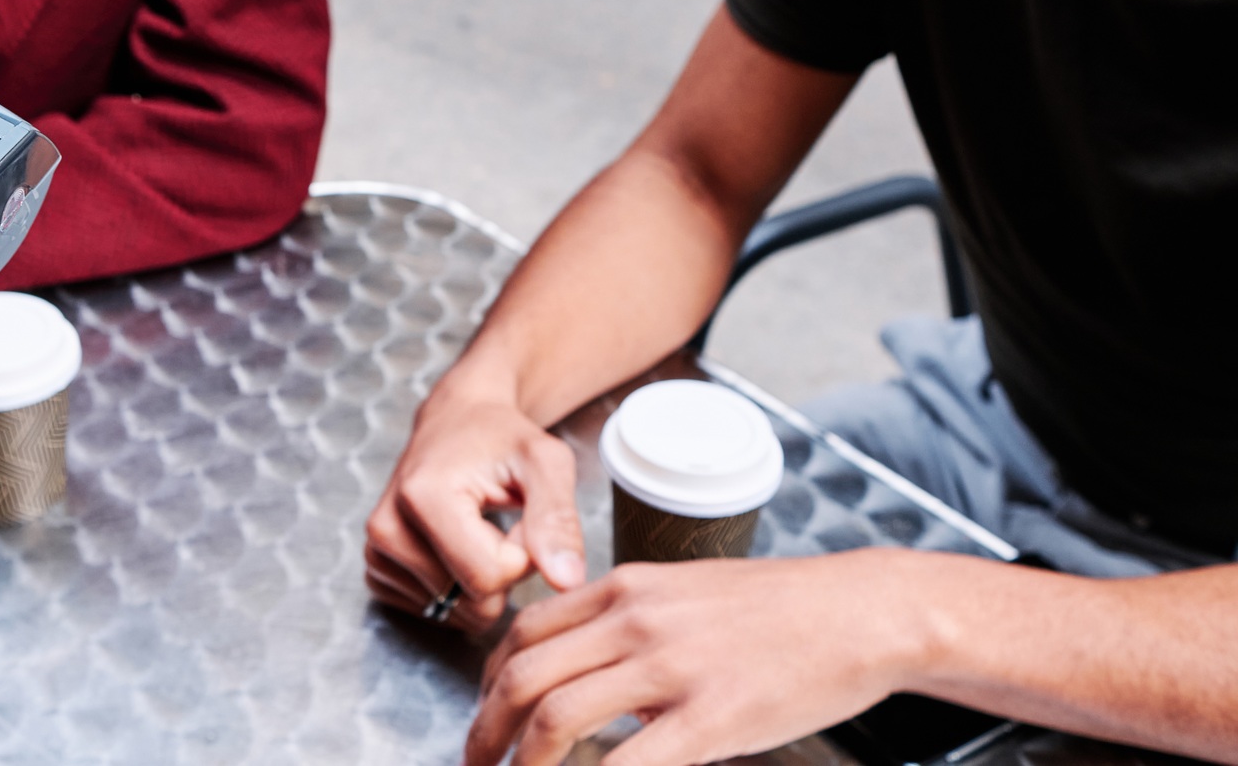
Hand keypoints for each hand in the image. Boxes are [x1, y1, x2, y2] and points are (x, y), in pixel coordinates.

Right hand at [365, 380, 585, 634]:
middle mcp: (387, 527)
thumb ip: (559, 520)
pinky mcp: (376, 568)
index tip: (521, 515)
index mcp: (422, 496)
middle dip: (503, 571)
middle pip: (472, 601)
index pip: (489, 578)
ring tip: (478, 529)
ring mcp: (376, 551)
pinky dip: (456, 586)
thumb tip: (567, 582)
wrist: (457, 421)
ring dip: (481, 578)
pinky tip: (457, 546)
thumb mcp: (545, 462)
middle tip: (500, 523)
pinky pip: (434, 611)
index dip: (523, 556)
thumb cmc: (501, 438)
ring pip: (455, 611)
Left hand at [468, 552, 934, 765]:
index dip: (488, 682)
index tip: (484, 717)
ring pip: (556, 716)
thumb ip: (631, 625)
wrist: (862, 612)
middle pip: (523, 675)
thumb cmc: (781, 610)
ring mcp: (669, 667)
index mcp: (625, 589)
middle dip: (485, 730)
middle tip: (475, 764)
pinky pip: (628, 763)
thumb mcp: (686, 593)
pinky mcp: (710, 716)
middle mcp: (634, 620)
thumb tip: (590, 677)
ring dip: (522, 763)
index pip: (525, 631)